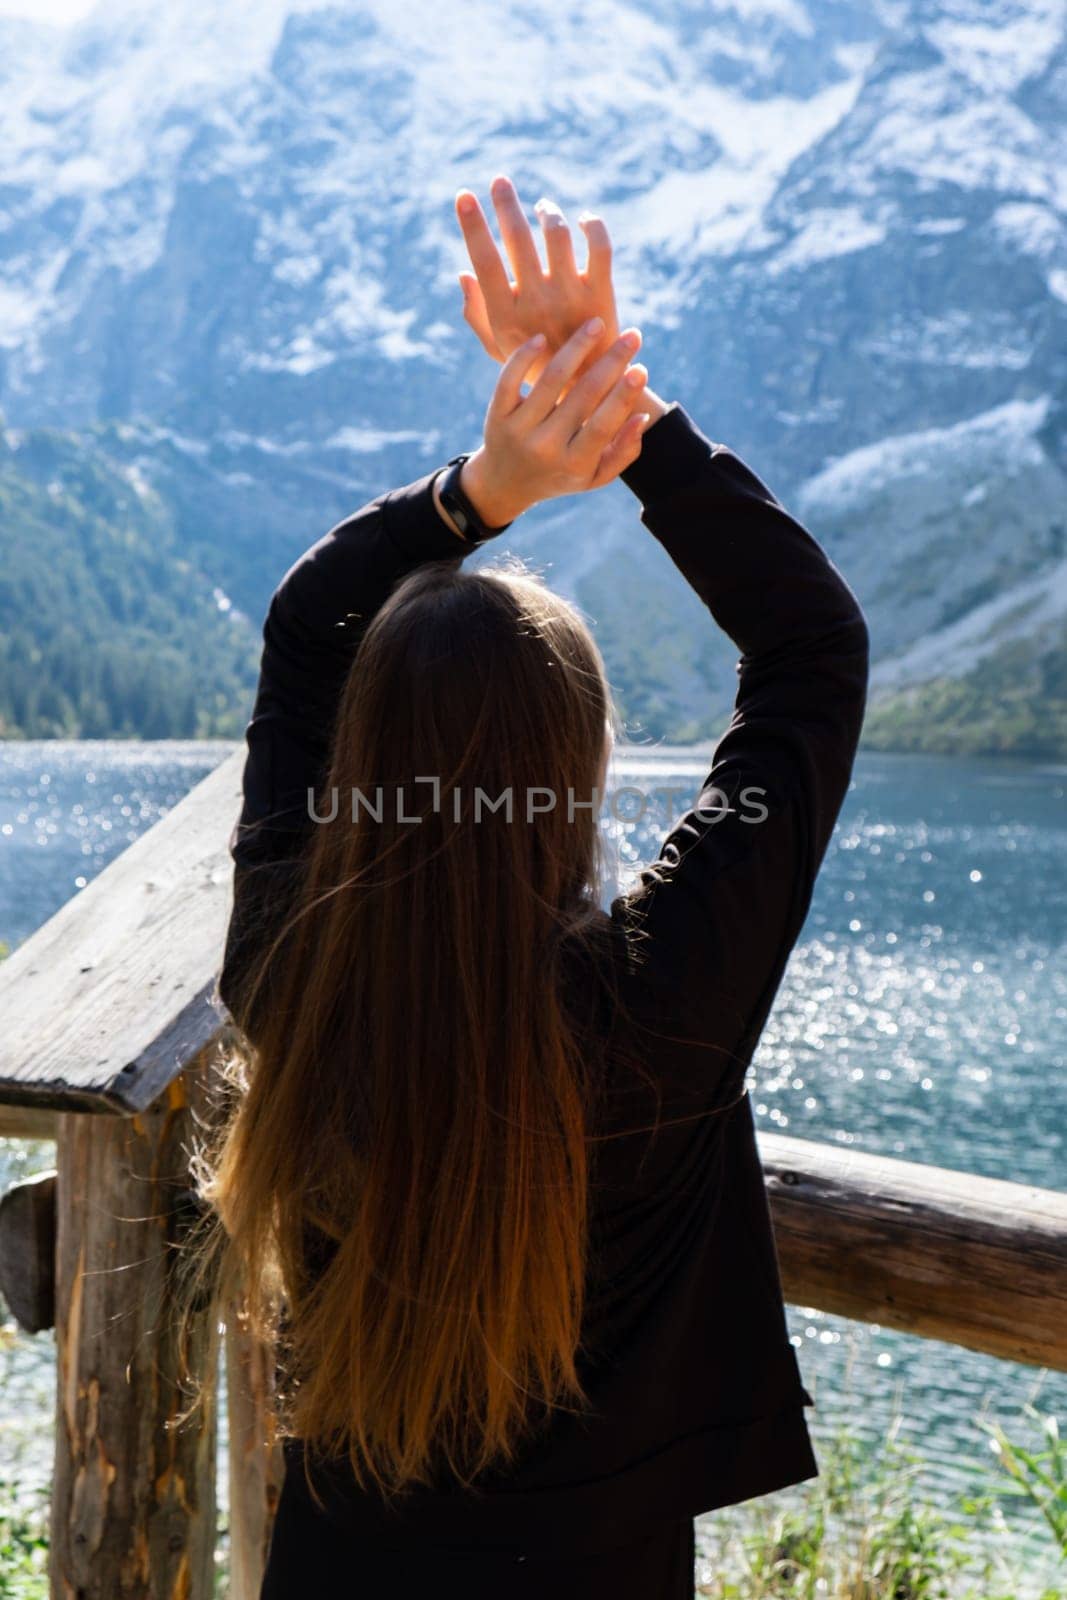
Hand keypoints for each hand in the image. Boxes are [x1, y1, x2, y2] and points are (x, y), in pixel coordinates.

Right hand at [455, 175, 619, 393]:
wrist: (588, 395)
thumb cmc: (536, 369)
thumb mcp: (498, 350)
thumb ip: (477, 315)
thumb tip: (464, 273)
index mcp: (506, 317)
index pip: (484, 261)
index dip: (472, 225)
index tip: (464, 196)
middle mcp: (537, 303)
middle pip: (518, 238)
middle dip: (505, 204)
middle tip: (500, 181)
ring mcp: (570, 297)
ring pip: (557, 234)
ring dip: (547, 212)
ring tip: (541, 209)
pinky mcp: (601, 294)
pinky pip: (599, 245)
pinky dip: (592, 224)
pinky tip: (582, 219)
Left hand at [456, 318, 651, 529]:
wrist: (505, 485)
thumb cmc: (561, 474)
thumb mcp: (594, 476)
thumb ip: (624, 452)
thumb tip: (643, 416)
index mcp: (573, 464)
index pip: (603, 424)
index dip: (624, 396)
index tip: (641, 368)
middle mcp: (545, 447)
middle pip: (583, 397)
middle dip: (611, 362)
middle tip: (632, 336)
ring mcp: (518, 430)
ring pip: (550, 380)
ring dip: (576, 347)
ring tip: (596, 324)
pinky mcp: (497, 415)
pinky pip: (509, 379)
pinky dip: (524, 356)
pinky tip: (543, 338)